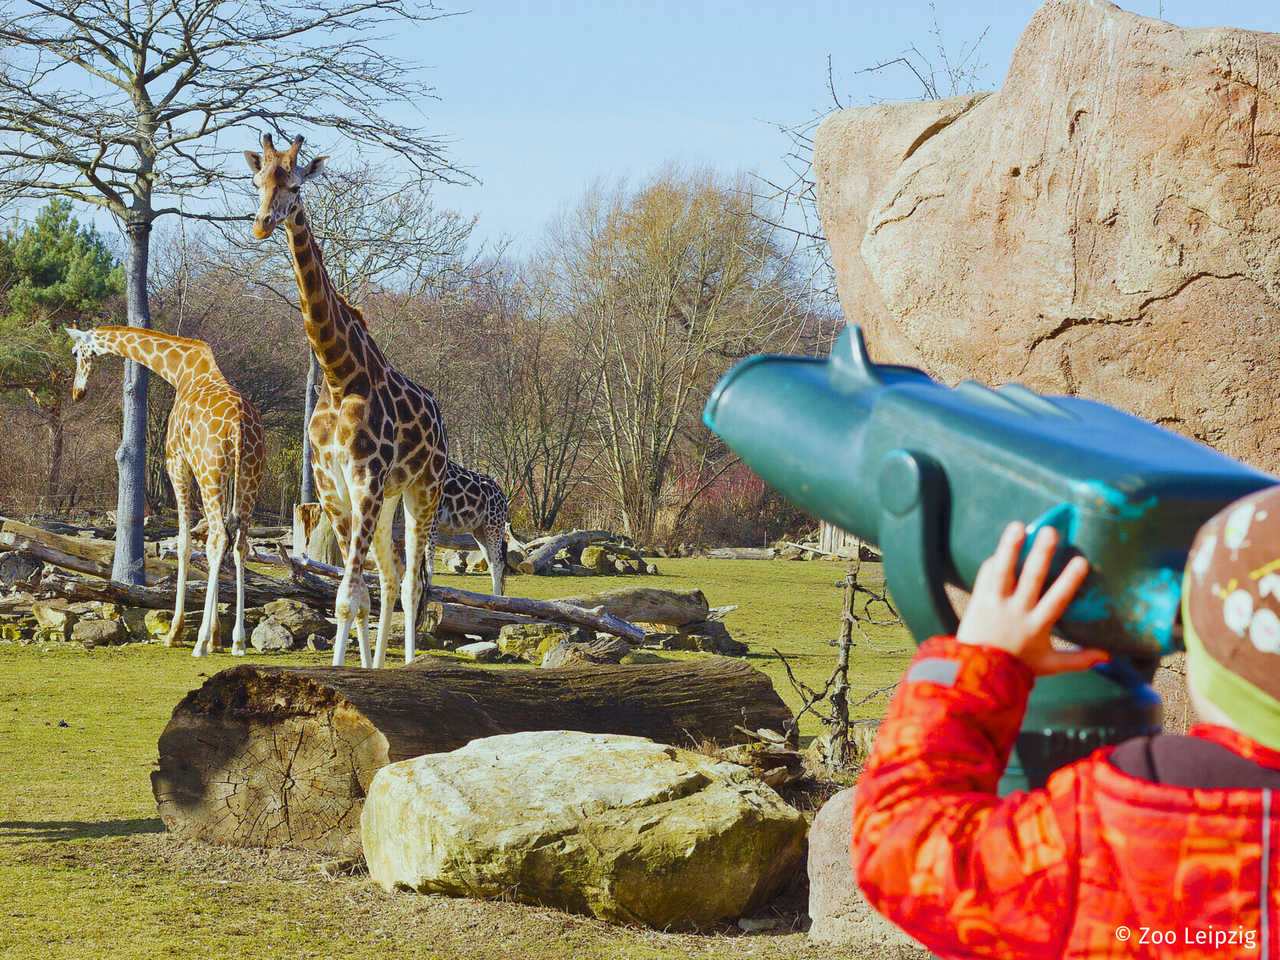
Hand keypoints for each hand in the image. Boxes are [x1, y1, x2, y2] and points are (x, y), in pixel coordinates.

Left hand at [956, 521, 1107, 674]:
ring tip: (1018, 526)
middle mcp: (1017, 611)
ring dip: (1010, 548)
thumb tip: (1108, 656)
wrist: (979, 673)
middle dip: (1041, 555)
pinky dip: (993, 562)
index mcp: (1037, 626)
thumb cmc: (1018, 667)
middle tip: (1050, 532)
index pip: (1056, 600)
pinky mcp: (979, 600)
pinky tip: (1002, 548)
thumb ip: (1079, 659)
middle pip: (1030, 579)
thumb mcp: (1050, 665)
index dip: (1069, 582)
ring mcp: (996, 604)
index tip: (1082, 561)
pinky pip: (986, 577)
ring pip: (1003, 572)